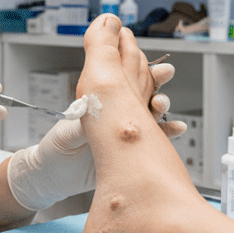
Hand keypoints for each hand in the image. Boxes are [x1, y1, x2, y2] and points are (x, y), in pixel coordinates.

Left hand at [6, 20, 185, 211]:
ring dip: (161, 103)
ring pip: (151, 111)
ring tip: (162, 103)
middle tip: (165, 73)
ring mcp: (127, 129)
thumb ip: (84, 123)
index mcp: (100, 100)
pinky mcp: (133, 151)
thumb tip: (97, 112)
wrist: (55, 176)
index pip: (121, 76)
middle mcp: (116, 111)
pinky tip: (178, 128)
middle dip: (156, 78)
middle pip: (142, 88)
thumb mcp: (66, 131)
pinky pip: (156, 139)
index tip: (144, 56)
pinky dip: (168, 132)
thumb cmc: (57, 147)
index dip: (136, 64)